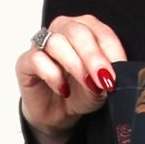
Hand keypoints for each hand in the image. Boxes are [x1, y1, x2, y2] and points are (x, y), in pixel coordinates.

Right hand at [15, 14, 126, 139]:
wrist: (59, 113)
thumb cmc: (80, 93)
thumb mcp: (102, 87)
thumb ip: (108, 78)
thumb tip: (114, 76)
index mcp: (86, 30)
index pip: (101, 31)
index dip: (112, 52)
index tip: (119, 73)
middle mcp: (63, 30)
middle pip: (77, 32)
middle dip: (94, 57)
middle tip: (105, 80)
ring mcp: (42, 44)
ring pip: (57, 42)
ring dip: (75, 66)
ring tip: (87, 85)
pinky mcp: (25, 61)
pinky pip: (37, 59)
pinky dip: (53, 75)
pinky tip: (63, 90)